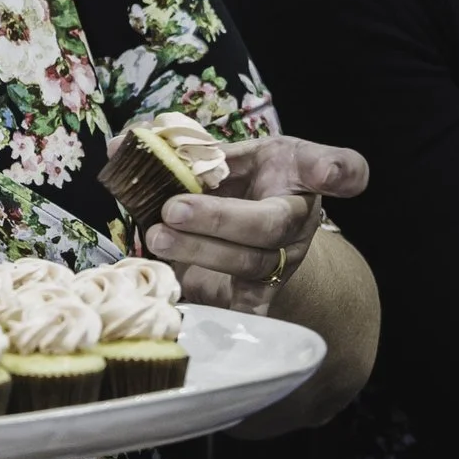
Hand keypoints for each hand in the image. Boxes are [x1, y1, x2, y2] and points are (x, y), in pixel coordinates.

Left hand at [142, 134, 368, 313]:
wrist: (266, 221)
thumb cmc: (251, 178)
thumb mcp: (238, 149)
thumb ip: (187, 144)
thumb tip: (121, 143)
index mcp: (299, 176)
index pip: (334, 167)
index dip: (336, 169)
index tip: (328, 171)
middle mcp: (298, 220)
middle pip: (268, 225)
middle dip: (219, 218)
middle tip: (172, 209)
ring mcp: (283, 259)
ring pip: (249, 262)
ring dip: (201, 251)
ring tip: (157, 236)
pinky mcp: (263, 289)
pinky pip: (250, 305)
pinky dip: (230, 315)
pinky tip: (199, 314)